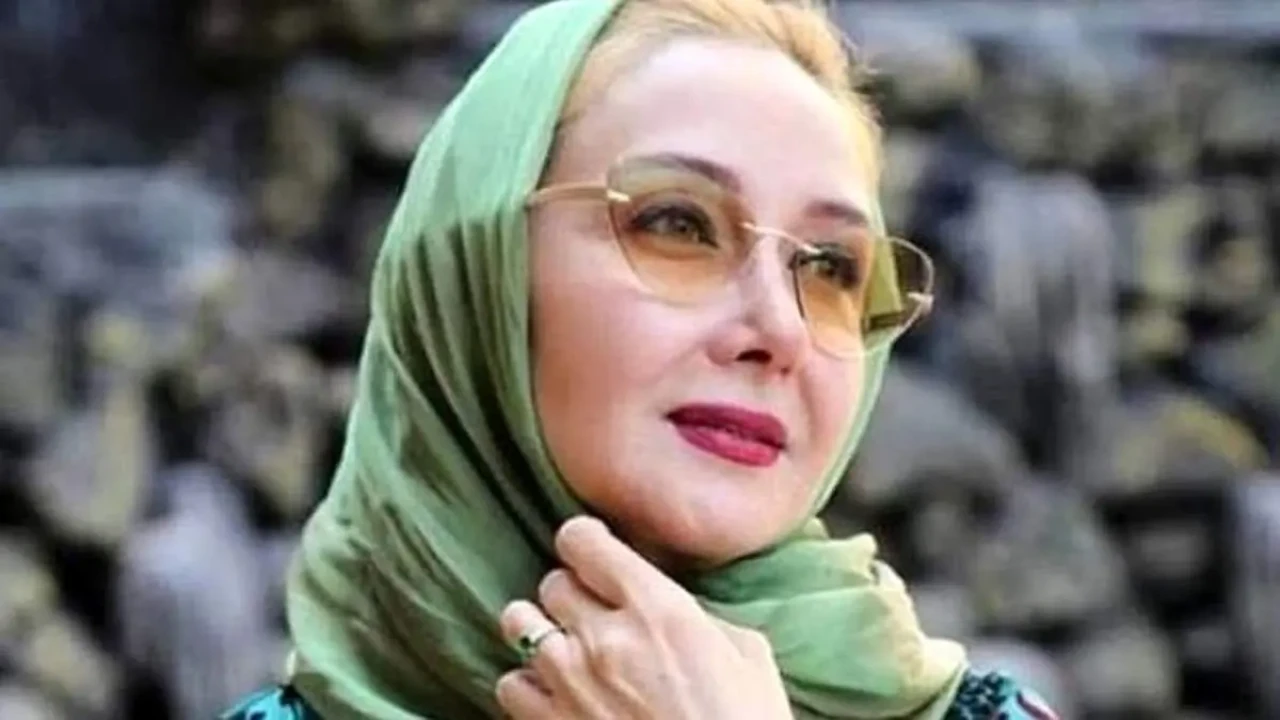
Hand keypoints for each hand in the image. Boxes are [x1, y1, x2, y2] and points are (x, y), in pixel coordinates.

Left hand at [496, 516, 791, 719]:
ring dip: (538, 629)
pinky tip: (551, 691)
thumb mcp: (745, 654)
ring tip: (561, 642)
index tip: (593, 551)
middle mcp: (603, 637)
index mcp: (656, 607)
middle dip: (570, 591)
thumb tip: (672, 609)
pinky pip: (509, 685)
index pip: (583, 541)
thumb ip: (697, 617)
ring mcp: (570, 684)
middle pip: (552, 582)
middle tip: (590, 608)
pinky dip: (526, 684)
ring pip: (517, 624)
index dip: (585, 542)